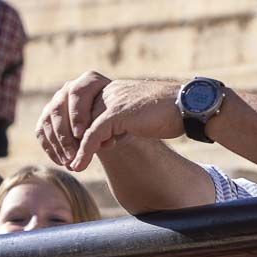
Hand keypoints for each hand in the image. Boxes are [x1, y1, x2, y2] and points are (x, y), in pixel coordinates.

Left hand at [36, 72, 182, 170]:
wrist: (190, 106)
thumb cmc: (169, 113)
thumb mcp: (137, 116)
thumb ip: (118, 123)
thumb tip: (107, 138)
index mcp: (110, 90)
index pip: (81, 110)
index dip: (73, 132)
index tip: (71, 152)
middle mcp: (107, 92)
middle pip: (75, 117)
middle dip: (68, 141)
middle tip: (66, 161)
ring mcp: (111, 100)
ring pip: (80, 127)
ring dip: (73, 149)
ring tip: (72, 166)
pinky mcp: (117, 112)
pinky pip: (92, 134)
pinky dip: (84, 151)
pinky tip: (79, 164)